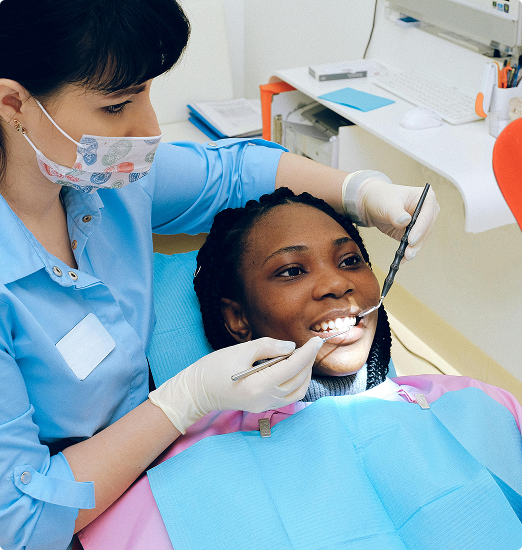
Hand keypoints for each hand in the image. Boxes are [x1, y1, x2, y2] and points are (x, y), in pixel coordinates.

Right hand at [149, 336, 322, 432]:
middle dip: (308, 361)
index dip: (308, 352)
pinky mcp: (262, 407)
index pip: (294, 366)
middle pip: (299, 379)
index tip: (317, 340)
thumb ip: (268, 347)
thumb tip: (291, 347)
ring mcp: (265, 405)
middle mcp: (266, 398)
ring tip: (301, 357)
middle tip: (309, 345)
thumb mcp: (241, 350)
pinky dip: (296, 383)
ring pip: (298, 391)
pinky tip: (292, 371)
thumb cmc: (215, 367)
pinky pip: (289, 397)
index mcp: (260, 384)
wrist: (197, 391)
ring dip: (304, 374)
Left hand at [358, 177, 438, 260]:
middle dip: (417, 242)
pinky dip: (407, 251)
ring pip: (421, 239)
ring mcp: (421, 222)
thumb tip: (405, 221)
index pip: (427, 214)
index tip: (411, 239)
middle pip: (426, 229)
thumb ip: (396, 213)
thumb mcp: (388, 204)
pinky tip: (401, 258)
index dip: (420, 228)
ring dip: (413, 249)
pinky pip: (413, 244)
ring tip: (405, 257)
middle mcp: (426, 210)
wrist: (371, 204)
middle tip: (409, 252)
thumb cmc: (381, 198)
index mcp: (425, 197)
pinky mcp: (413, 233)